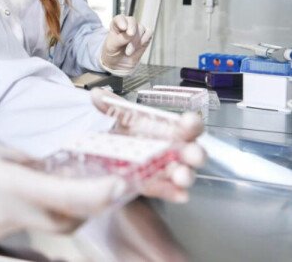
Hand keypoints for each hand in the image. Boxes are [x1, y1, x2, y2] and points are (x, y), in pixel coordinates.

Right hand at [0, 141, 125, 242]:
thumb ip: (24, 162)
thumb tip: (47, 167)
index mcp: (11, 186)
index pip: (67, 195)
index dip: (98, 194)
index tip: (119, 187)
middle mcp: (12, 213)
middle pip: (66, 221)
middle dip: (87, 207)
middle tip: (100, 188)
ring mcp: (2, 230)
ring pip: (47, 225)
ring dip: (62, 210)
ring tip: (62, 188)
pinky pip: (25, 227)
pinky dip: (36, 214)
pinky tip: (26, 198)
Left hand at [90, 88, 205, 202]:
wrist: (114, 155)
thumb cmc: (128, 133)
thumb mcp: (120, 118)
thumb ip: (112, 106)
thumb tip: (96, 95)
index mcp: (169, 129)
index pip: (187, 126)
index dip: (191, 123)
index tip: (188, 123)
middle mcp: (174, 149)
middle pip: (191, 151)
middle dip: (195, 153)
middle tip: (193, 155)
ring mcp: (167, 170)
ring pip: (183, 173)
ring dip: (185, 175)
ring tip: (181, 177)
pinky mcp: (157, 187)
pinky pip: (167, 191)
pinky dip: (173, 193)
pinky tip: (179, 196)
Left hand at [100, 15, 152, 75]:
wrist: (118, 63)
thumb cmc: (112, 52)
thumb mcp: (111, 46)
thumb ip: (120, 39)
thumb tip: (131, 34)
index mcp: (116, 24)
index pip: (119, 18)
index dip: (122, 21)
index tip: (123, 27)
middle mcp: (127, 24)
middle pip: (132, 21)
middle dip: (132, 31)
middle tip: (130, 38)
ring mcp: (137, 29)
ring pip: (140, 29)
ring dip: (135, 41)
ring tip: (128, 52)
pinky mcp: (145, 36)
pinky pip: (149, 33)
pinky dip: (144, 39)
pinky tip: (138, 47)